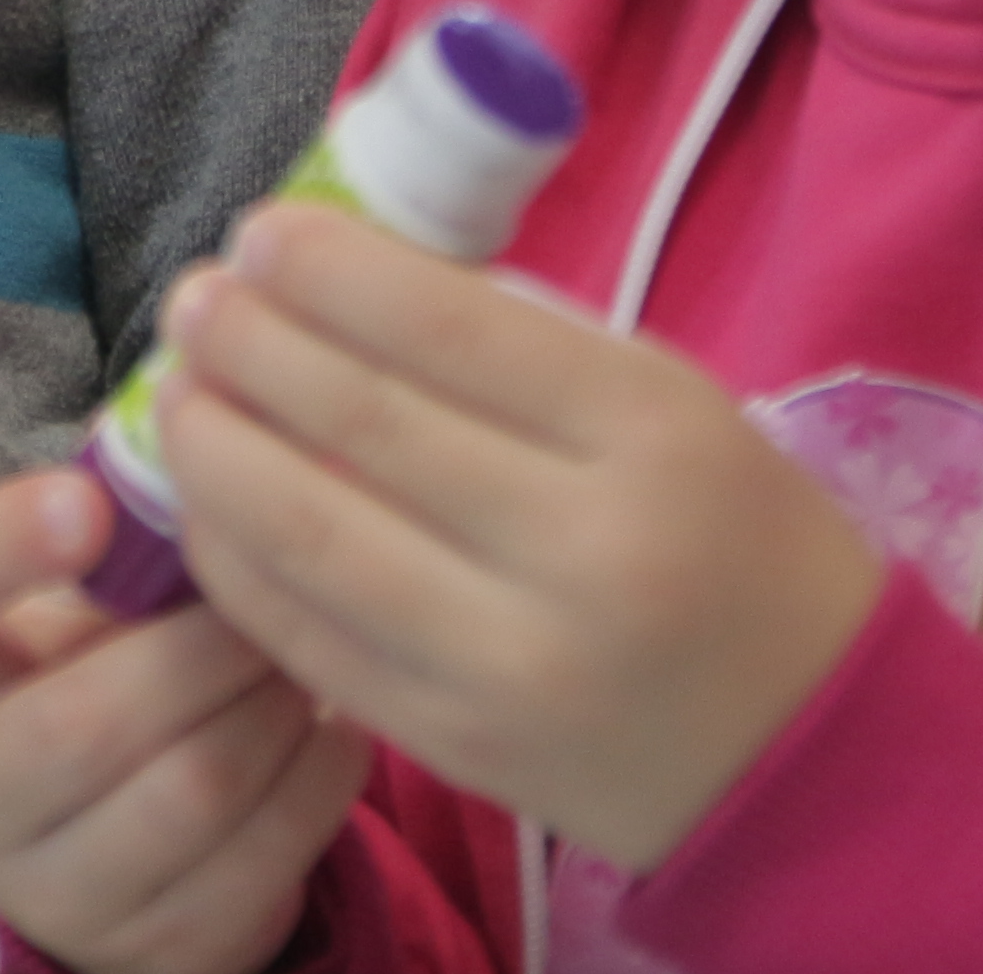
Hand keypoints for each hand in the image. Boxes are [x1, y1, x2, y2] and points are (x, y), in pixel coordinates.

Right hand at [0, 465, 369, 973]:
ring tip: (304, 647)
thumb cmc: (77, 660)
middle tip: (275, 580)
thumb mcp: (58, 594)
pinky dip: (318, 776)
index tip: (87, 501)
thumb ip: (108, 526)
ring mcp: (46, 896)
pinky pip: (262, 863)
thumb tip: (211, 439)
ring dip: (273, 705)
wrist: (95, 829)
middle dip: (201, 643)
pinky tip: (329, 723)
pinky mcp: (148, 955)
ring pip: (190, 793)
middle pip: (81, 722)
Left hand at [155, 205, 886, 867]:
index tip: (259, 235)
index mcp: (651, 437)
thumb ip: (519, 342)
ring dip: (215, 451)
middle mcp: (582, 553)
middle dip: (249, 346)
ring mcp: (513, 664)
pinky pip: (308, 641)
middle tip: (193, 299)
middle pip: (364, 425)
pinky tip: (202, 503)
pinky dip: (233, 563)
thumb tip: (339, 270)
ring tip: (175, 390)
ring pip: (311, 538)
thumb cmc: (727, 531)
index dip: (331, 274)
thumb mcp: (667, 403)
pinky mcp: (458, 746)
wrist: (806, 746)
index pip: (450, 332)